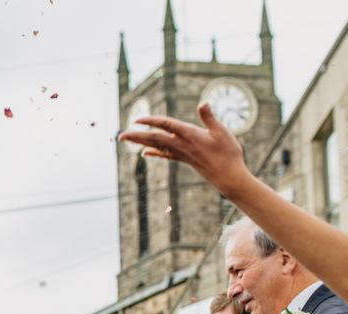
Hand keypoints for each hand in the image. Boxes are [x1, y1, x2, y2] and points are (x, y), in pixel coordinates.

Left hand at [117, 103, 251, 197]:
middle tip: (120, 136)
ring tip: (126, 139)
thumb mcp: (221, 131)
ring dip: (140, 141)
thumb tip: (202, 102)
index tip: (136, 120)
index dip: (151, 121)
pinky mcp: (183, 159)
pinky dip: (154, 151)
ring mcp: (181, 153)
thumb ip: (209, 117)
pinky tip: (144, 151)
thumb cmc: (228, 153)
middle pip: (154, 138)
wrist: (228, 177)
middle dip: (137, 136)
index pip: (166, 125)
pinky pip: (165, 154)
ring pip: (157, 145)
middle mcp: (181, 145)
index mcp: (189, 135)